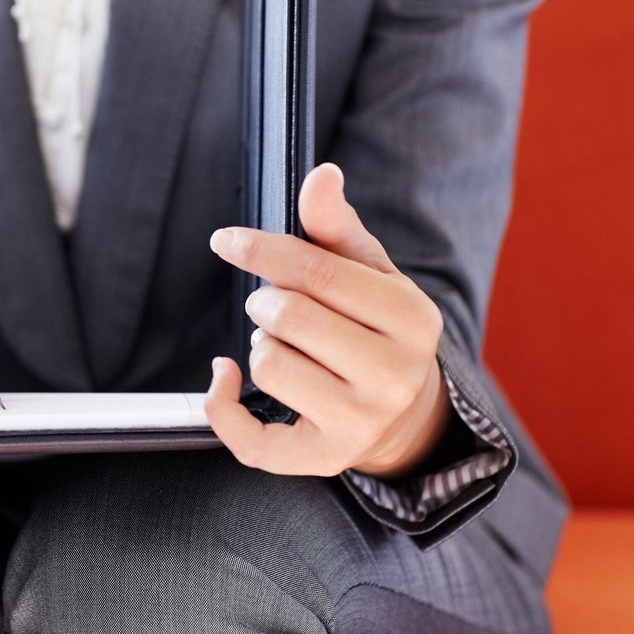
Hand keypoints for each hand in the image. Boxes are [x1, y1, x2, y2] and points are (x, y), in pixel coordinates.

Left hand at [202, 163, 452, 477]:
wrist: (407, 415)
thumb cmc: (376, 328)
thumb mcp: (369, 273)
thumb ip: (336, 227)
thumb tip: (320, 174)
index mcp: (411, 318)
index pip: (319, 272)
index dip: (262, 249)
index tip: (225, 240)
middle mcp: (394, 375)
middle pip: (288, 316)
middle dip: (265, 302)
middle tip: (274, 308)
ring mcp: (361, 422)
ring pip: (268, 363)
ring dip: (259, 346)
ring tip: (285, 348)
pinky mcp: (324, 458)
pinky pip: (250, 437)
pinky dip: (222, 404)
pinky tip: (226, 377)